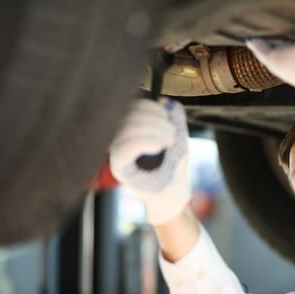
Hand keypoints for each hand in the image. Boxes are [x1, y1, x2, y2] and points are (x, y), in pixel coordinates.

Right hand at [109, 98, 189, 224]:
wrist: (174, 193)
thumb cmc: (174, 166)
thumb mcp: (178, 136)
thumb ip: (174, 117)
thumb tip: (164, 100)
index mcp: (130, 129)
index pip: (131, 107)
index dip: (151, 107)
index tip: (169, 119)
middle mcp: (118, 139)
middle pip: (128, 114)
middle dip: (156, 119)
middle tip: (172, 135)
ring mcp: (116, 153)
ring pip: (127, 128)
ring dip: (155, 131)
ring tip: (170, 142)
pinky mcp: (119, 167)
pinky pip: (125, 147)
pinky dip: (145, 142)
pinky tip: (159, 146)